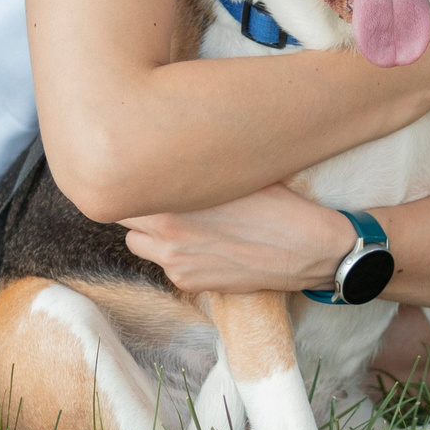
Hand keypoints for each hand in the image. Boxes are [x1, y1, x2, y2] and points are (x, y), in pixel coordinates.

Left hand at [121, 185, 356, 293]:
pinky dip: (175, 255)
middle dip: (135, 205)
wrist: (307, 249)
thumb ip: (191, 166)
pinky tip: (203, 244)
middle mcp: (166, 232)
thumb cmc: (276, 201)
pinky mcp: (189, 282)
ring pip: (137, 243)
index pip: (123, 188)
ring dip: (149, 232)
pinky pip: (164, 265)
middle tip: (155, 195)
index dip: (129, 178)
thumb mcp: (233, 171)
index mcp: (172, 199)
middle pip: (122, 217)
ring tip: (178, 221)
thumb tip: (170, 146)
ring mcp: (175, 262)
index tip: (137, 171)